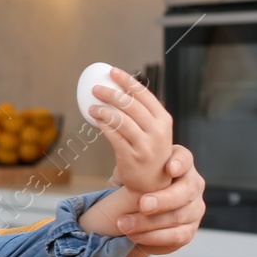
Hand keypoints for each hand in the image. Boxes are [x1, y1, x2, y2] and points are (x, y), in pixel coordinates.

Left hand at [89, 69, 172, 194]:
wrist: (151, 184)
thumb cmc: (149, 151)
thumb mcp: (154, 130)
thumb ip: (141, 113)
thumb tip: (117, 89)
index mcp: (164, 120)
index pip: (144, 95)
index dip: (127, 81)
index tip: (112, 71)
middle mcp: (158, 132)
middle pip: (131, 105)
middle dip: (111, 93)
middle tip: (96, 88)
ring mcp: (146, 146)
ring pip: (121, 120)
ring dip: (104, 110)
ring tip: (92, 106)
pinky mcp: (132, 158)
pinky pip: (113, 137)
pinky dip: (103, 125)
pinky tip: (95, 119)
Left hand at [112, 145, 205, 253]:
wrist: (131, 217)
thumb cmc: (130, 188)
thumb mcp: (127, 174)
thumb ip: (129, 166)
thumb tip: (123, 159)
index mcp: (178, 164)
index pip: (185, 158)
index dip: (180, 163)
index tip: (169, 169)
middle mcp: (192, 184)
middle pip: (187, 190)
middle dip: (164, 199)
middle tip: (142, 205)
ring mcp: (194, 208)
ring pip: (179, 215)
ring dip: (150, 222)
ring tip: (124, 224)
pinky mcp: (189, 230)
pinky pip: (177, 235)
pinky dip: (154, 237)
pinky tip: (134, 236)